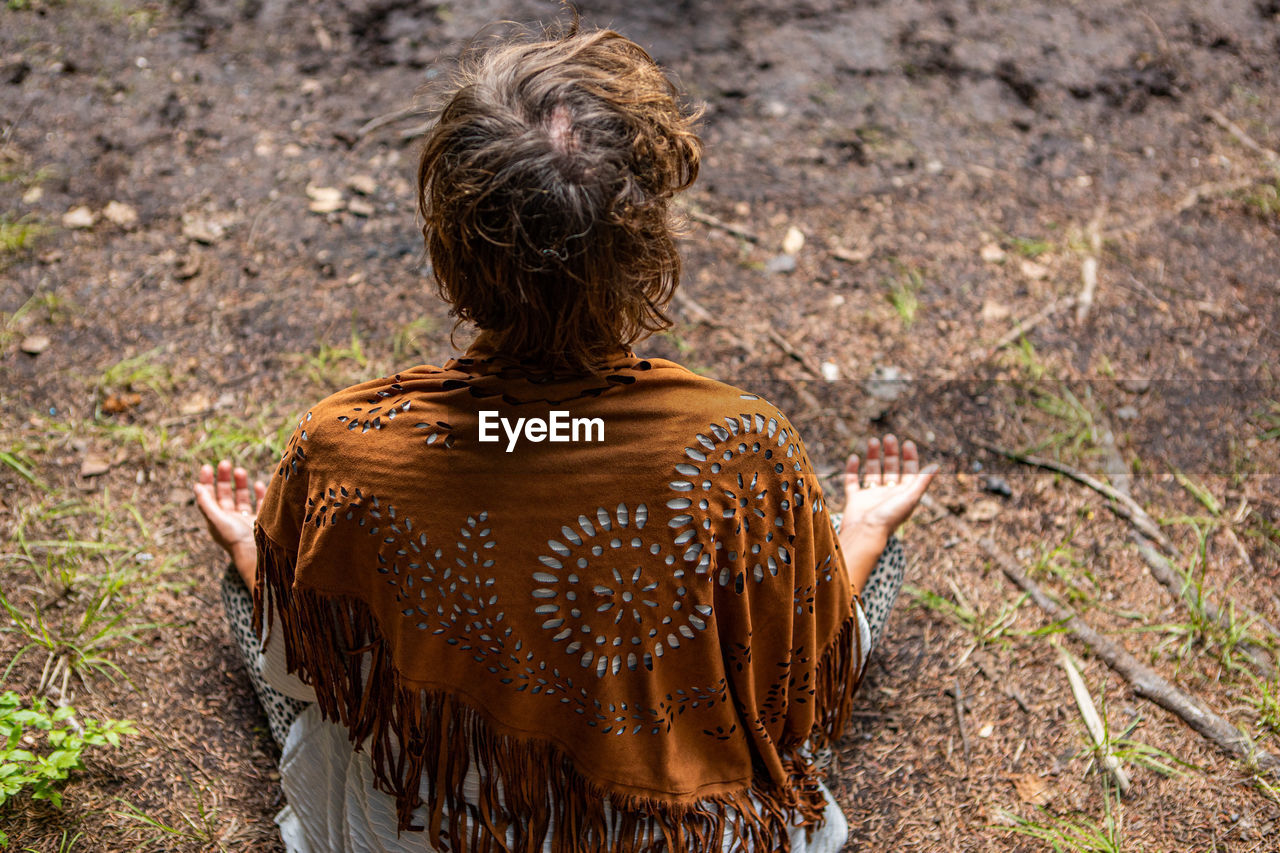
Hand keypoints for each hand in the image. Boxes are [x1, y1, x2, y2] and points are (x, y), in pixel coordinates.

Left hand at [194, 460, 264, 587]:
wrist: (256, 554)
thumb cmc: (234, 538)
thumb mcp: (216, 520)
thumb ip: (206, 503)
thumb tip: (196, 486)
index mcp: (217, 519)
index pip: (209, 497)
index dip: (207, 482)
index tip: (207, 467)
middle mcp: (230, 518)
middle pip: (225, 495)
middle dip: (224, 479)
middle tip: (225, 463)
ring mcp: (246, 520)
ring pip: (241, 497)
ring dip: (240, 484)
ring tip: (240, 470)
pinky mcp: (261, 521)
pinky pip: (259, 504)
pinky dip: (259, 493)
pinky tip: (259, 484)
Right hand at [842, 435, 936, 535]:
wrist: (864, 533)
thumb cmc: (888, 517)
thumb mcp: (909, 497)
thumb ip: (922, 481)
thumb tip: (936, 465)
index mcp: (903, 495)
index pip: (909, 472)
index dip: (910, 458)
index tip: (907, 443)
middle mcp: (888, 494)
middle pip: (891, 469)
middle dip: (891, 453)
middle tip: (889, 437)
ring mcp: (871, 497)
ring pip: (872, 472)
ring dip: (872, 457)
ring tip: (872, 440)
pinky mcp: (855, 500)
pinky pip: (853, 482)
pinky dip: (852, 470)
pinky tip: (854, 458)